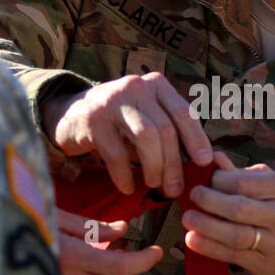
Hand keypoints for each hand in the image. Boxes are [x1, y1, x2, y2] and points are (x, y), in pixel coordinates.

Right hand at [42, 73, 213, 197]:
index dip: (197, 139)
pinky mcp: (93, 118)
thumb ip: (168, 133)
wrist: (70, 115)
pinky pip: (117, 153)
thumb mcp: (146, 118)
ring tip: (154, 186)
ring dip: (154, 168)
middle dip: (173, 163)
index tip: (205, 163)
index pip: (183, 112)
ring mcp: (113, 100)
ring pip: (146, 137)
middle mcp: (136, 87)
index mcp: (155, 85)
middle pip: (165, 129)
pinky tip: (128, 188)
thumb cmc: (118, 123)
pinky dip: (125, 175)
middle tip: (174, 189)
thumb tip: (197, 165)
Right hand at [56, 209, 162, 274]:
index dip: (144, 260)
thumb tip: (122, 229)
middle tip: (127, 255)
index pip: (121, 266)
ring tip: (101, 263)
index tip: (156, 252)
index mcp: (71, 258)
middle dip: (134, 272)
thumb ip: (91, 227)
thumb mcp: (54, 219)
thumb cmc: (21, 232)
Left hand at [182, 152, 274, 274]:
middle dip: (209, 201)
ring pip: (235, 234)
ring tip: (188, 219)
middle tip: (193, 195)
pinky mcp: (266, 264)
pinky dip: (209, 247)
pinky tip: (193, 240)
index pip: (244, 182)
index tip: (205, 180)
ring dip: (206, 226)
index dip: (218, 181)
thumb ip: (245, 174)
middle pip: (238, 208)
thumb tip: (214, 158)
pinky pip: (233, 255)